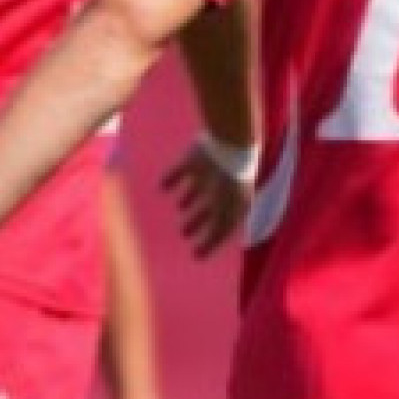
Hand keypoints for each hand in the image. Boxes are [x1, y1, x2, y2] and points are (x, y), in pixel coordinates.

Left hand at [161, 137, 252, 254]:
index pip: (222, 227)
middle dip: (199, 221)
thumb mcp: (227, 212)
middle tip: (184, 234)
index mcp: (235, 202)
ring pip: (199, 190)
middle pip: (210, 209)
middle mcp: (223, 189)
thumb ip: (215, 233)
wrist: (230, 142)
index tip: (196, 255)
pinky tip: (163, 187)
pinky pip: (181, 171)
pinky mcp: (195, 159)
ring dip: (189, 200)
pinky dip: (172, 178)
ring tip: (180, 208)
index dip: (210, 241)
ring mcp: (210, 173)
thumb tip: (200, 256)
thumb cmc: (232, 181)